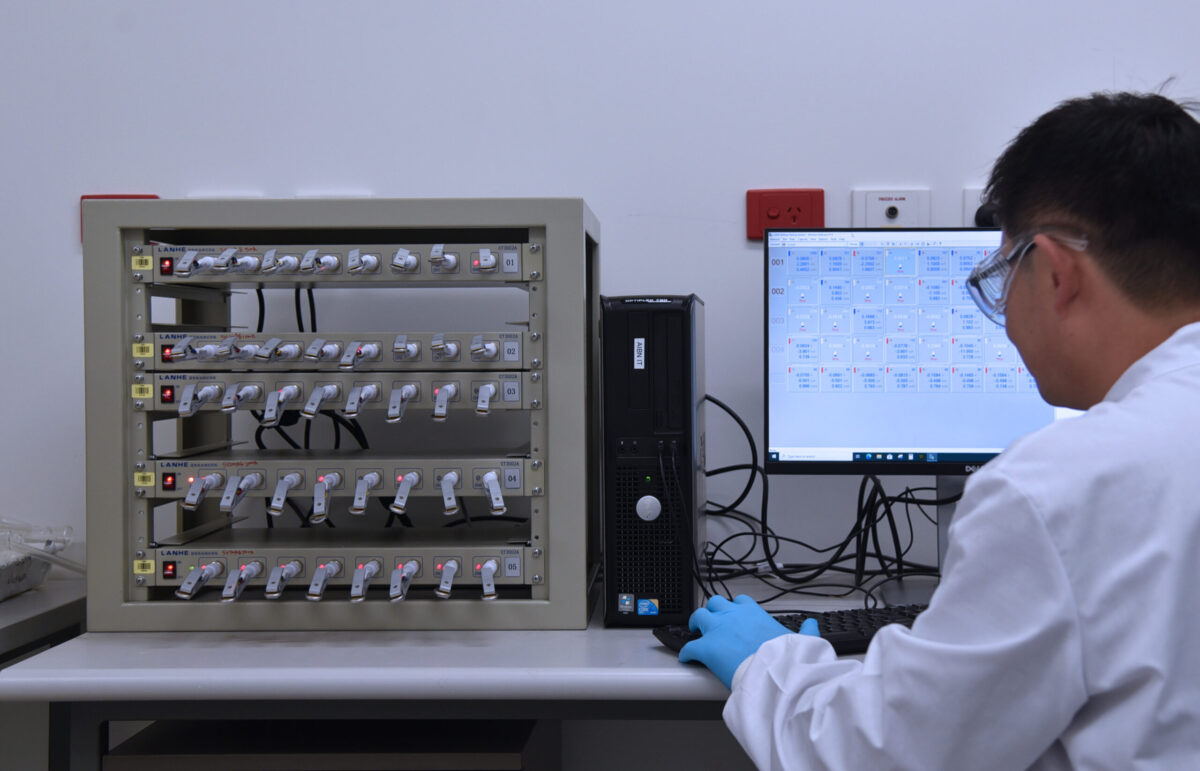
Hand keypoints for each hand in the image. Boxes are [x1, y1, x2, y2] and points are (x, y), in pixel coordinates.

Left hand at [679, 595, 819, 688]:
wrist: (774, 674)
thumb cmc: (785, 658)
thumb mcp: (801, 641)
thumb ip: (806, 631)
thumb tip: (812, 625)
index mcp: (753, 613)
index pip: (740, 601)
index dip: (735, 608)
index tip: (735, 614)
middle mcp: (733, 617)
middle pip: (715, 603)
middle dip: (712, 611)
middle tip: (712, 621)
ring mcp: (717, 630)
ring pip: (698, 617)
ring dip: (696, 624)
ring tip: (695, 632)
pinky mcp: (706, 648)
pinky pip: (689, 648)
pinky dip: (687, 653)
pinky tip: (687, 658)